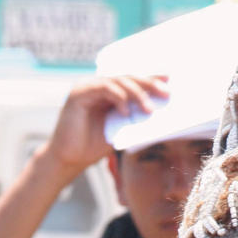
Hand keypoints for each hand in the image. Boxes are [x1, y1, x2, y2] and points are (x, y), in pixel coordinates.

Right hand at [41, 74, 168, 177]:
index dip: (150, 80)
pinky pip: (103, 88)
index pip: (132, 81)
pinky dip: (117, 97)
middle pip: (127, 78)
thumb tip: (156, 111)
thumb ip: (132, 117)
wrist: (69, 159)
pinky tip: (125, 110)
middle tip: (165, 93)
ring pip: (117, 81)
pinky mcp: (79, 93)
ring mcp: (88, 86)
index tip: (169, 82)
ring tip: (149, 109)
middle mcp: (98, 85)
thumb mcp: (120, 130)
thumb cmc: (93, 147)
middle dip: (148, 84)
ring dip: (136, 93)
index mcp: (108, 92)